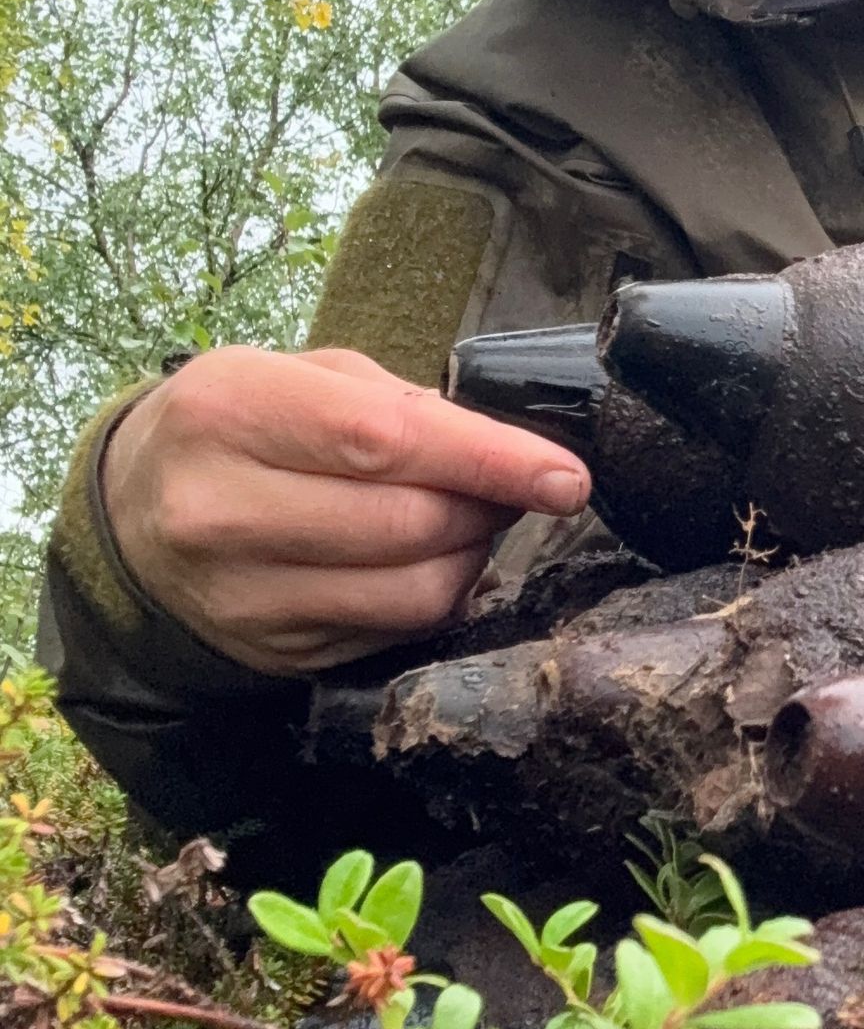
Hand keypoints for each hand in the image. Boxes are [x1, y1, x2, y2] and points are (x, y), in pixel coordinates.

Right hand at [99, 346, 591, 674]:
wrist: (132, 513)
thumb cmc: (239, 426)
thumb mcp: (299, 376)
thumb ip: (399, 402)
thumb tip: (509, 450)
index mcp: (228, 411)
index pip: (384, 441)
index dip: (490, 460)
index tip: (566, 475)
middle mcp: (220, 509)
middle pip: (408, 523)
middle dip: (487, 506)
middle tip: (510, 487)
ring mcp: (241, 595)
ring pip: (411, 592)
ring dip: (469, 555)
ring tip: (466, 519)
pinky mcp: (270, 652)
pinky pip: (394, 633)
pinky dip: (433, 595)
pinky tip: (422, 562)